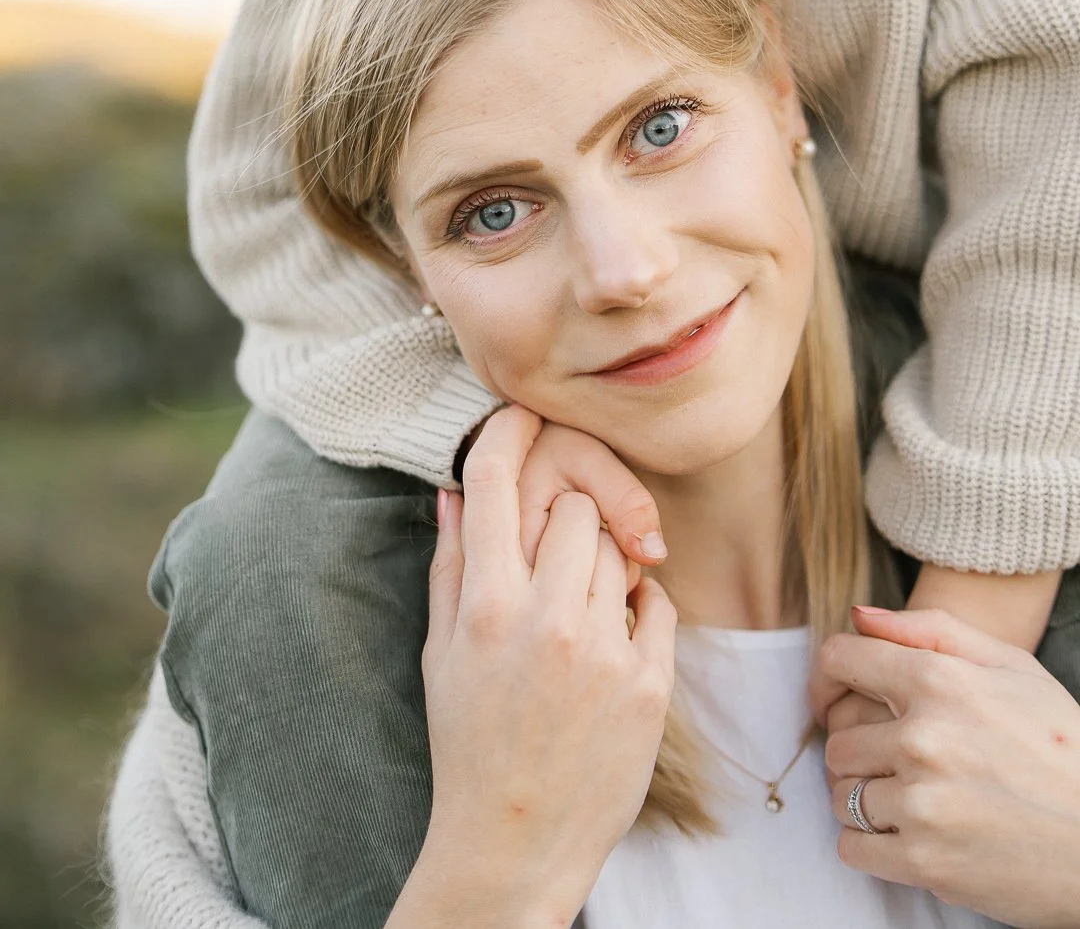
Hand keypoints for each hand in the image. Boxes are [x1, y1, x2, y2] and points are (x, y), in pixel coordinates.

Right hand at [419, 406, 676, 926]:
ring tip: (579, 608)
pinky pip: (657, 601)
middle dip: (565, 515)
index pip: (498, 482)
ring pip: (620, 547)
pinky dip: (639, 606)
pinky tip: (612, 638)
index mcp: (486, 607)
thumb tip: (453, 488)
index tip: (521, 416)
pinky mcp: (650, 684)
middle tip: (556, 549)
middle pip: (574, 503)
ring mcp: (603, 651)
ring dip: (603, 561)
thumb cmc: (468, 743)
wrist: (515, 843)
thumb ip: (450, 565)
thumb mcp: (440, 654)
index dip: (508, 432)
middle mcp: (546, 620)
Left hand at [821, 606, 1079, 928]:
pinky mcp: (926, 861)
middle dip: (859, 750)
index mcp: (940, 680)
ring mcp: (922, 803)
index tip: (832, 701)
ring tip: (908, 800)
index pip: (839, 661)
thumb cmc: (1066, 750)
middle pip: (837, 738)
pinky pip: (853, 847)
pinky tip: (904, 835)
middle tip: (894, 763)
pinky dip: (868, 845)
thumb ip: (930, 630)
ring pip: (842, 795)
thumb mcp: (1013, 668)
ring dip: (864, 799)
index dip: (827, 680)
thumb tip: (857, 615)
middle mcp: (923, 738)